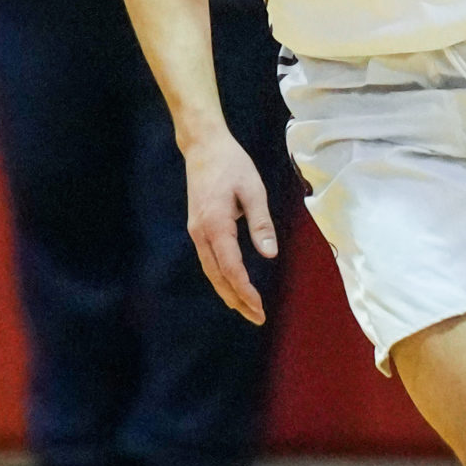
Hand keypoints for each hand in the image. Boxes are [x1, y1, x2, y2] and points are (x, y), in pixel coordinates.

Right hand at [182, 126, 277, 324]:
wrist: (202, 146)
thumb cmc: (231, 164)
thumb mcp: (253, 189)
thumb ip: (261, 223)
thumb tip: (269, 254)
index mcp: (216, 224)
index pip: (231, 268)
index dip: (245, 290)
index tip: (260, 308)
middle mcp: (201, 232)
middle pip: (218, 276)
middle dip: (237, 299)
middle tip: (257, 318)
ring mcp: (196, 231)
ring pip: (211, 271)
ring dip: (227, 292)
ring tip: (245, 309)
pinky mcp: (197, 228)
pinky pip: (208, 261)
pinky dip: (220, 278)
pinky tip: (231, 286)